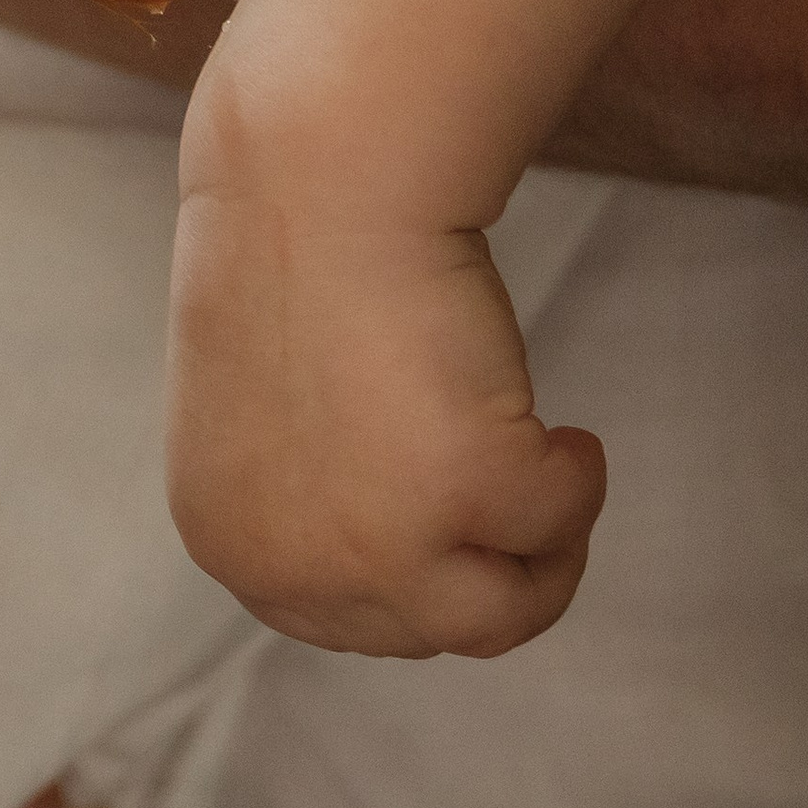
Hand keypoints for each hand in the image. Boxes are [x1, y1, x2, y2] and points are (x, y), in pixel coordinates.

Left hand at [167, 178, 604, 657]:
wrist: (319, 178)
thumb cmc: (298, 262)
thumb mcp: (274, 417)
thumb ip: (318, 497)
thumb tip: (410, 545)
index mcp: (230, 539)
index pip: (336, 622)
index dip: (415, 583)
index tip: (458, 533)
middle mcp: (290, 564)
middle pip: (423, 629)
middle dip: (489, 570)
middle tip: (525, 497)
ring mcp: (376, 542)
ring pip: (497, 618)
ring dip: (547, 560)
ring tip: (558, 479)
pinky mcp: (461, 491)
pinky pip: (555, 522)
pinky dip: (578, 480)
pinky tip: (567, 430)